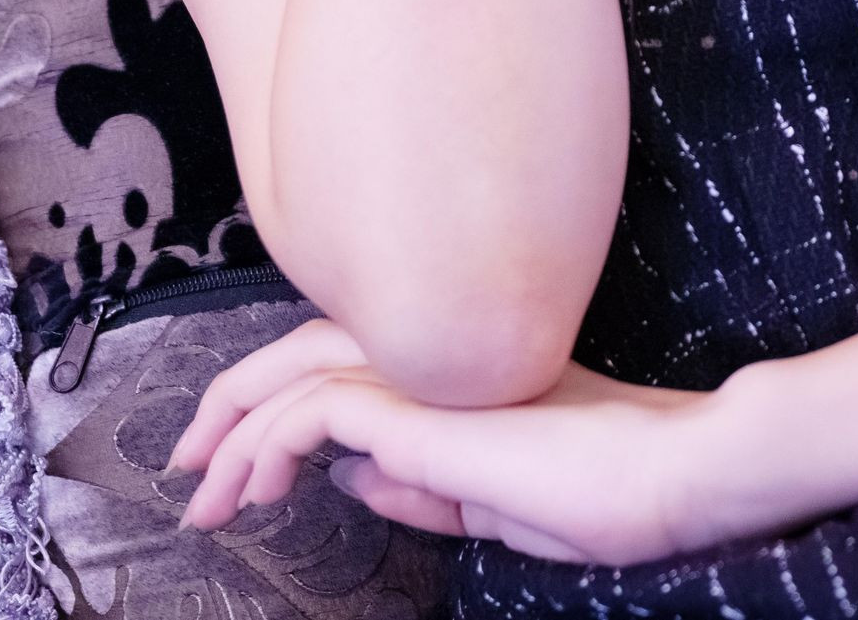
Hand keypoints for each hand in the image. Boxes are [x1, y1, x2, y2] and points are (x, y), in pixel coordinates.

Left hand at [168, 315, 756, 565]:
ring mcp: (427, 370)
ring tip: (202, 494)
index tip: (247, 478)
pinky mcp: (422, 402)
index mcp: (452, 373)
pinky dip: (269, 442)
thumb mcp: (493, 503)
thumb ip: (421, 485)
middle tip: (186, 468)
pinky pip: (314, 408)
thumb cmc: (607, 492)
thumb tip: (349, 478)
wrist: (670, 477)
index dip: (279, 415)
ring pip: (292, 373)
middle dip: (229, 413)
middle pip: (300, 354)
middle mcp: (431, 355)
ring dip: (232, 434)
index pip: (344, 369)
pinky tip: (255, 484)